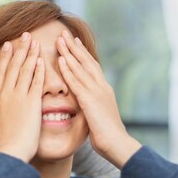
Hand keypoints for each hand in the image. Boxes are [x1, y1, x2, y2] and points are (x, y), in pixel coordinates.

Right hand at [0, 32, 44, 161]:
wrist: (9, 153)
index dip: (4, 58)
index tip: (8, 46)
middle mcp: (3, 95)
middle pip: (12, 66)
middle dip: (19, 49)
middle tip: (24, 35)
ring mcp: (17, 97)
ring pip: (24, 70)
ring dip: (29, 54)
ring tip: (34, 41)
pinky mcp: (31, 103)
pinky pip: (36, 82)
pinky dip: (38, 70)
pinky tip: (41, 60)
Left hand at [56, 30, 140, 167]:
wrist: (118, 144)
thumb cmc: (108, 136)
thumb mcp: (99, 116)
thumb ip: (92, 107)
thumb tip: (86, 105)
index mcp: (104, 90)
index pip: (92, 66)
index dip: (82, 53)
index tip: (74, 41)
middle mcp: (102, 87)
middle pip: (86, 61)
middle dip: (74, 46)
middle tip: (64, 33)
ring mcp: (97, 92)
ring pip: (81, 67)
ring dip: (69, 52)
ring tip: (59, 40)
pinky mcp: (90, 100)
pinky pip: (76, 81)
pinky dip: (68, 70)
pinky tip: (61, 59)